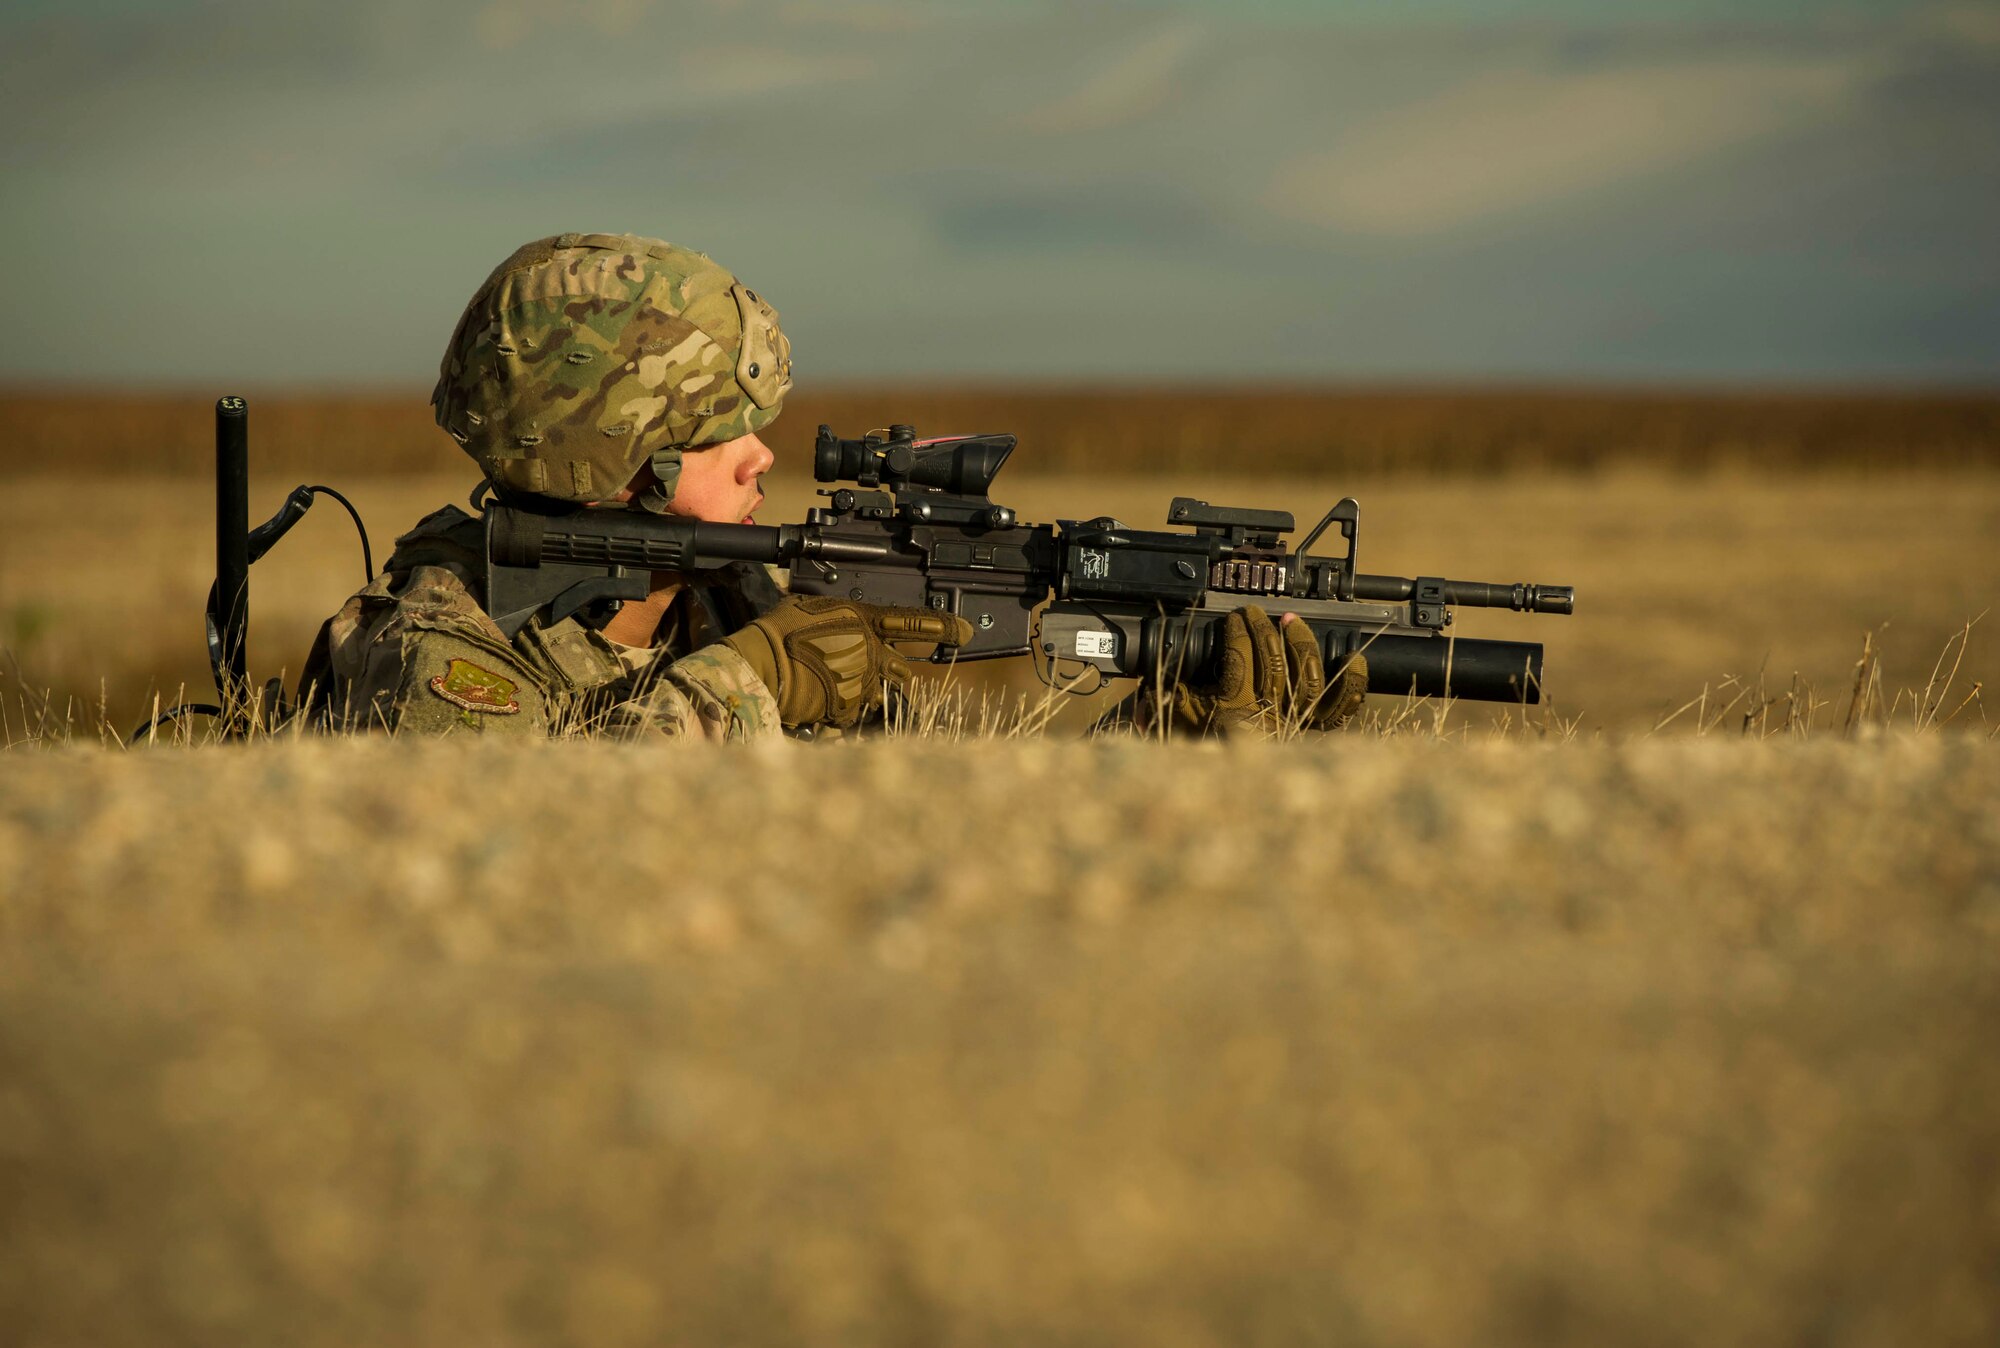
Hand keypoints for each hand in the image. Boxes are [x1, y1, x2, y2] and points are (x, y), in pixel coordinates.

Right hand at [720, 595, 972, 729]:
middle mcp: (873, 653)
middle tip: (868, 667)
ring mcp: (864, 683)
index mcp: (866, 621)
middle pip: (901, 668)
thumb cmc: (781, 631)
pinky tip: (821, 698)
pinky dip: (845, 708)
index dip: (944, 628)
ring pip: (879, 692)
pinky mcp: (851, 709)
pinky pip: (857, 711)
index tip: (965, 633)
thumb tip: (836, 614)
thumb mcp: (811, 607)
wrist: (763, 668)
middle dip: (892, 670)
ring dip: (864, 690)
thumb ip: (836, 614)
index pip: (916, 623)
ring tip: (832, 683)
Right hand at [1164, 605, 1365, 735]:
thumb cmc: (1194, 748)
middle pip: (1276, 664)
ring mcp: (1296, 726)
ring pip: (1309, 678)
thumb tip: (1164, 651)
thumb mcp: (1175, 715)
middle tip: (1257, 614)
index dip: (1238, 632)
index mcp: (1231, 713)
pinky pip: (1341, 707)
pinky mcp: (1315, 732)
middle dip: (1266, 631)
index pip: (1240, 659)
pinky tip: (1351, 657)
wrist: (1223, 793)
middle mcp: (1268, 719)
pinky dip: (1352, 681)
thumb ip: (1171, 685)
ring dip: (1301, 643)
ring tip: (1290, 622)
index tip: (1234, 618)